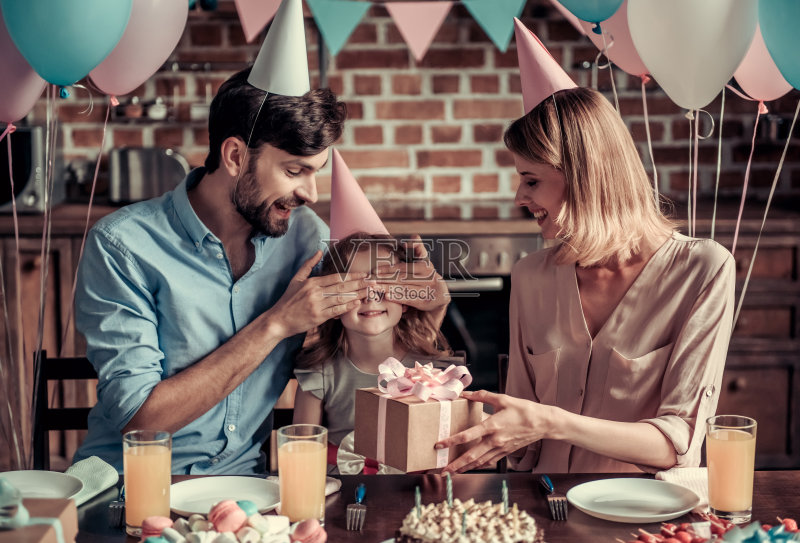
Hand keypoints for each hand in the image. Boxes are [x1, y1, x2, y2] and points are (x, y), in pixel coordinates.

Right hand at [267, 251, 368, 337]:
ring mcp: (317, 305)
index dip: (352, 275)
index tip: (364, 274)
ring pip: (341, 298)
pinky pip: (336, 311)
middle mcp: (315, 293)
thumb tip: (319, 251)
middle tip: (372, 282)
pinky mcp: (318, 317)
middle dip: (359, 284)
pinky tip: (357, 303)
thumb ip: (308, 265)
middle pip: (342, 287)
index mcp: (312, 283)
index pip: (336, 277)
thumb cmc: (288, 300)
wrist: (279, 320)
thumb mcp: (296, 279)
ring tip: (369, 292)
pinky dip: (347, 307)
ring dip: (357, 295)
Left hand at [373, 236, 448, 311]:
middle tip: (370, 280)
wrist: (440, 294)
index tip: (376, 270)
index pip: (404, 268)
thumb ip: (418, 248)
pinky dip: (397, 297)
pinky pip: (409, 298)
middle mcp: (428, 278)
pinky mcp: (425, 302)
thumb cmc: (426, 274)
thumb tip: (412, 238)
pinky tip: (386, 296)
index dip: (389, 269)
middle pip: (402, 278)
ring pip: (403, 288)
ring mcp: (427, 290)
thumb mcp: (425, 260)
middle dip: (384, 279)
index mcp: (425, 267)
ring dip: (387, 288)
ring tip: (374, 287)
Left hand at [435, 390, 550, 473]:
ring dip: (465, 469)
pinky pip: (489, 462)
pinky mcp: (505, 452)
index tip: (440, 444)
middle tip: (443, 471)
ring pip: (479, 462)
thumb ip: (482, 396)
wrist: (542, 423)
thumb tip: (465, 393)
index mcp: (492, 426)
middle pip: (471, 456)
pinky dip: (478, 466)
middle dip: (456, 465)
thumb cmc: (523, 410)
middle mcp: (495, 440)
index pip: (468, 435)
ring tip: (453, 473)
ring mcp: (500, 448)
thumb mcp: (502, 399)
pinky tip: (471, 468)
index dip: (452, 441)